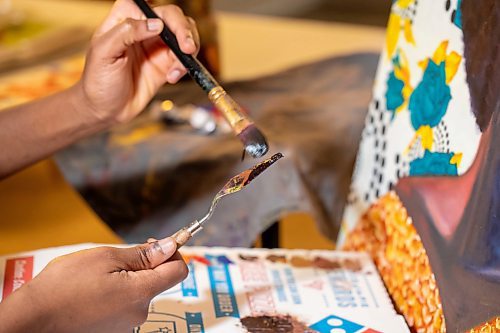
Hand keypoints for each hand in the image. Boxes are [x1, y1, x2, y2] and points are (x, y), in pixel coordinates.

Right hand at [0, 237, 186, 332]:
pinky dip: (117, 292)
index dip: (173, 253)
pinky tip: (94, 289)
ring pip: (139, 291)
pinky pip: (125, 303)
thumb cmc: (63, 287)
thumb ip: (143, 254)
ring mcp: (126, 323)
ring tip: (98, 275)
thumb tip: (169, 246)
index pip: (178, 271)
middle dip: (145, 264)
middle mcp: (138, 312)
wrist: (32, 320)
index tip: (162, 243)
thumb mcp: (106, 258)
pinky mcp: (113, 328)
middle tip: (118, 256)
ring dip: (128, 277)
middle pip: (158, 280)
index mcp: (141, 293)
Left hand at [77, 0, 199, 123]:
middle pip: (173, 18)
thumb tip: (155, 24)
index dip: (164, 17)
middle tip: (187, 49)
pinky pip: (184, 58)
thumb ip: (127, 32)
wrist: (105, 110)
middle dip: (184, 32)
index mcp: (124, 18)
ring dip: (187, 51)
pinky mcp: (166, 63)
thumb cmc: (98, 81)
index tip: (165, 32)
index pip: (150, 8)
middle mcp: (143, 28)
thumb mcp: (104, 52)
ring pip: (184, 36)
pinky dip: (184, 67)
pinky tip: (172, 77)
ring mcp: (157, 46)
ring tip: (177, 69)